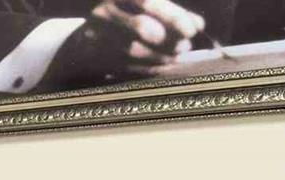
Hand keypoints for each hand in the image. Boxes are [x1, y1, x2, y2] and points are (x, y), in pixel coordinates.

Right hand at [89, 0, 204, 65]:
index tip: (193, 30)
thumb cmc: (126, 19)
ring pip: (134, 49)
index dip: (173, 16)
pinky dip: (150, 67)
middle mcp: (104, 11)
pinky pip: (127, 65)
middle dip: (167, 39)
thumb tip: (198, 24)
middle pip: (140, 26)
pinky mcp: (94, 56)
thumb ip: (173, 13)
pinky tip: (163, 65)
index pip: (148, 1)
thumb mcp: (146, 9)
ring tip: (176, 56)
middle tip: (184, 46)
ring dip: (161, 56)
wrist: (86, 39)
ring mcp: (96, 35)